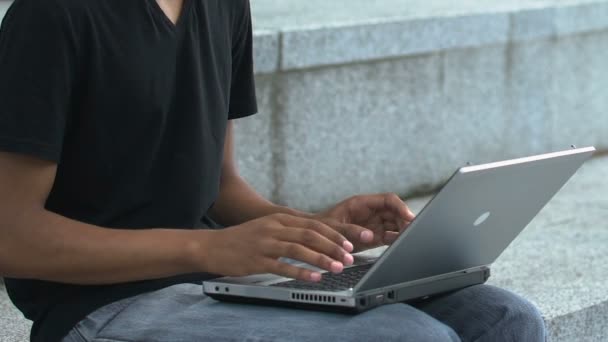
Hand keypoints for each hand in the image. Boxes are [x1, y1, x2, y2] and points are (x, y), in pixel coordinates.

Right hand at [203, 214, 354, 281]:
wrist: (213, 245)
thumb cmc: (243, 238)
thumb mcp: (268, 226)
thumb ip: (290, 229)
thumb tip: (316, 237)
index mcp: (279, 219)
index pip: (313, 224)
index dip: (333, 235)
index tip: (348, 244)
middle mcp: (274, 228)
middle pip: (310, 235)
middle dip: (333, 247)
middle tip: (348, 257)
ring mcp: (265, 244)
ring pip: (299, 250)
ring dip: (321, 259)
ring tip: (337, 268)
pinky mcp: (257, 260)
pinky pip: (283, 267)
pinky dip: (301, 272)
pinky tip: (315, 278)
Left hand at [316, 193, 414, 251]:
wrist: (314, 240)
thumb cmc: (320, 228)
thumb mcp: (334, 227)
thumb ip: (351, 230)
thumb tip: (370, 235)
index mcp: (361, 203)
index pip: (388, 200)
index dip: (401, 207)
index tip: (409, 217)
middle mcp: (370, 212)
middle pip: (395, 213)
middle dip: (404, 221)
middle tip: (411, 232)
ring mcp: (373, 224)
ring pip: (395, 225)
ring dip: (402, 231)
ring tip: (408, 240)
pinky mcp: (373, 237)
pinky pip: (390, 237)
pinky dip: (396, 240)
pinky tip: (399, 245)